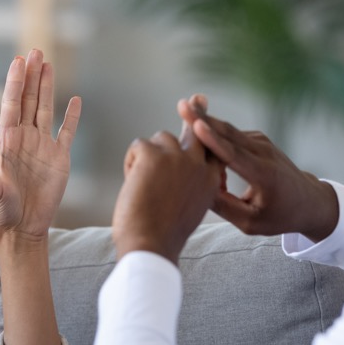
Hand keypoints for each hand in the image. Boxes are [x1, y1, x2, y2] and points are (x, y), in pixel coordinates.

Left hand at [0, 50, 81, 240]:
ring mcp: (42, 145)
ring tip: (48, 63)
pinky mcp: (59, 157)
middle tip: (35, 50)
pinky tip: (75, 100)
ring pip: (45, 108)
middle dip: (32, 75)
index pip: (11, 103)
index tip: (18, 60)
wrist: (24, 227)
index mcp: (7, 140)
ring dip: (47, 87)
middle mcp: (24, 138)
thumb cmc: (4, 211)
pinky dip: (72, 116)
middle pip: (28, 99)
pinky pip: (67, 131)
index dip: (15, 81)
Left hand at [111, 125, 223, 264]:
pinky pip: (138, 145)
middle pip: (195, 130)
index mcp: (210, 181)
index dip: (208, 133)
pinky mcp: (153, 154)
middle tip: (195, 99)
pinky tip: (132, 183)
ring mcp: (177, 157)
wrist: (150, 245)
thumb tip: (176, 168)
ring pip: (159, 139)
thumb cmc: (163, 235)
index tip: (209, 113)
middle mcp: (198, 165)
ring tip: (143, 185)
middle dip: (195, 113)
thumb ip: (188, 185)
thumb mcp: (187, 208)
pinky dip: (131, 162)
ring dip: (148, 156)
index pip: (212, 148)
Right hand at [178, 94, 338, 241]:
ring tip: (183, 112)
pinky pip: (230, 136)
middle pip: (229, 133)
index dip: (214, 140)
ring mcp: (261, 143)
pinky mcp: (256, 139)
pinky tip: (201, 146)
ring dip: (205, 126)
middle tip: (181, 105)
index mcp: (264, 175)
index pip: (234, 155)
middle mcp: (264, 153)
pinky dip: (214, 138)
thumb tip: (197, 189)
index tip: (197, 126)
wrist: (308, 201)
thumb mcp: (252, 223)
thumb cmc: (280, 215)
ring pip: (227, 131)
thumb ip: (225, 208)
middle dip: (204, 119)